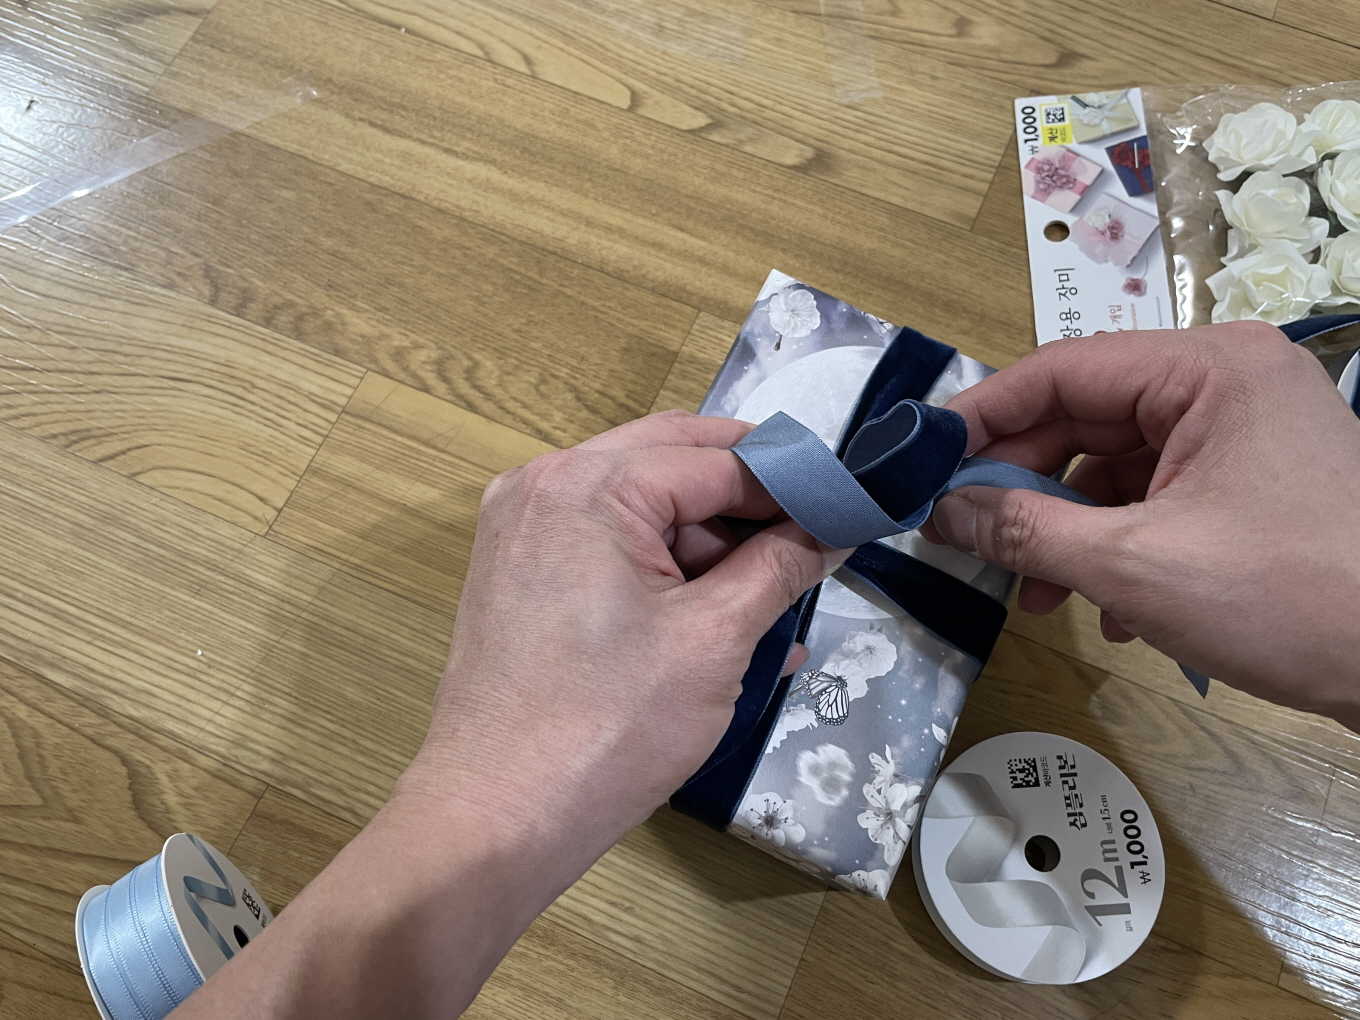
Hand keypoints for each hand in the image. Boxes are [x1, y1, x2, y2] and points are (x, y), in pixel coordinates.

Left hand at [174, 410, 845, 1019]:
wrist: (496, 820)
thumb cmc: (609, 727)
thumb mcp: (716, 639)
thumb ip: (781, 566)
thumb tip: (835, 525)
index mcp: (590, 484)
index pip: (717, 459)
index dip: (792, 484)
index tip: (849, 513)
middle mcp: (544, 484)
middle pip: (674, 463)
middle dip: (749, 502)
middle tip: (815, 544)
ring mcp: (522, 527)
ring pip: (641, 503)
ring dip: (710, 539)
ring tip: (775, 600)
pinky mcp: (517, 572)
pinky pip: (606, 541)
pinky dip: (664, 566)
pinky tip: (719, 616)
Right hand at [926, 322, 1359, 727]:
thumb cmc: (1288, 598)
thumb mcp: (1136, 564)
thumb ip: (1023, 529)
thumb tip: (939, 509)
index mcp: (1207, 368)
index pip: (1061, 370)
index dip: (981, 418)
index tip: (918, 464)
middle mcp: (1225, 383)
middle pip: (1086, 419)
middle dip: (1024, 488)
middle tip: (966, 541)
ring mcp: (1244, 435)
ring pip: (1116, 467)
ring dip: (1066, 531)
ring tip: (1038, 597)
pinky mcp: (1254, 486)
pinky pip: (1157, 499)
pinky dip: (1118, 548)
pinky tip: (1107, 611)